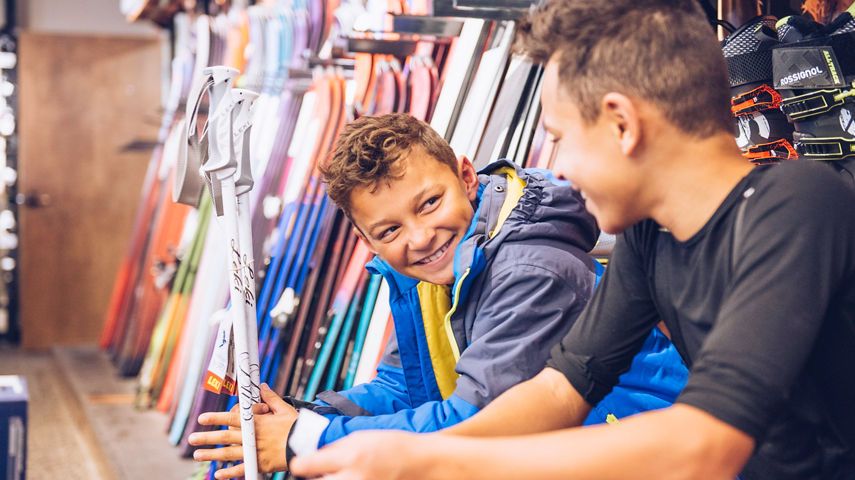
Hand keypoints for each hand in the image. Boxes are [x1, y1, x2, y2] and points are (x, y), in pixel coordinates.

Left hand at [188, 383, 298, 478]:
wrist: (306, 444)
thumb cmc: (296, 425)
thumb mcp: (284, 408)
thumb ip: (270, 398)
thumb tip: (262, 386)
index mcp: (257, 423)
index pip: (232, 418)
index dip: (216, 417)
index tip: (202, 418)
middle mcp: (252, 438)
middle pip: (225, 437)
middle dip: (207, 437)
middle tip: (192, 438)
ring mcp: (255, 452)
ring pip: (229, 454)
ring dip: (212, 455)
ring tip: (197, 455)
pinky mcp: (260, 465)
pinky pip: (242, 469)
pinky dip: (229, 473)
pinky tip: (218, 474)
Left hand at [290, 430, 425, 479]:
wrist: (420, 463)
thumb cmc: (392, 447)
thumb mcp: (360, 438)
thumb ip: (334, 449)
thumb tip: (312, 459)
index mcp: (349, 457)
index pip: (305, 466)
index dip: (301, 465)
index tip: (301, 464)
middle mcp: (353, 479)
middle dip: (318, 477)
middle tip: (327, 470)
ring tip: (344, 474)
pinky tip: (353, 477)